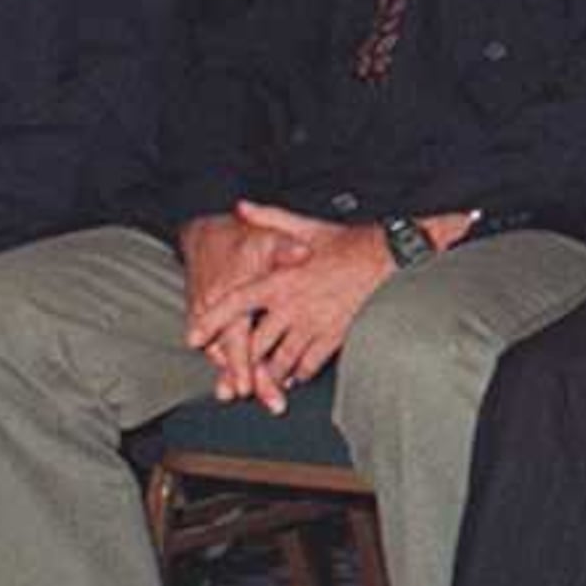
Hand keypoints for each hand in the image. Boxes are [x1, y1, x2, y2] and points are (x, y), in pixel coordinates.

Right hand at [180, 211, 293, 405]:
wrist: (204, 233)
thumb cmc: (239, 237)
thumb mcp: (265, 236)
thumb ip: (285, 247)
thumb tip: (303, 253)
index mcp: (228, 293)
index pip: (233, 336)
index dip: (241, 363)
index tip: (249, 386)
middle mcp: (213, 310)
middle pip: (229, 354)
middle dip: (246, 380)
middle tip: (271, 401)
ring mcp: (209, 317)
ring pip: (223, 355)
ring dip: (238, 377)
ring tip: (264, 399)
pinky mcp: (209, 320)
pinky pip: (220, 347)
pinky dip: (233, 365)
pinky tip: (250, 380)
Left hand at [220, 202, 394, 407]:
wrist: (391, 259)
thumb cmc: (349, 243)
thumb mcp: (306, 226)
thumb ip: (269, 217)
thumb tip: (241, 207)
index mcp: (280, 280)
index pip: (236, 303)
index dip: (211, 322)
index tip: (194, 337)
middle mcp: (293, 306)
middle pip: (255, 343)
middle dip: (241, 362)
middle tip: (231, 374)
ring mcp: (313, 325)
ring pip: (281, 359)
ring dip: (269, 372)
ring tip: (262, 379)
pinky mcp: (335, 337)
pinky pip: (309, 363)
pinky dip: (299, 372)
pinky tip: (295, 374)